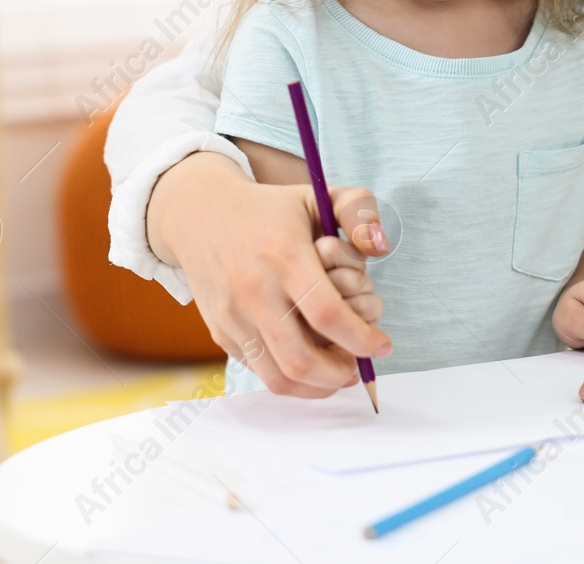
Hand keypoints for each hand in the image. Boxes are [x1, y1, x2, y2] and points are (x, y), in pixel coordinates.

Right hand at [147, 152, 392, 398]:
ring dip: (317, 387)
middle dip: (340, 373)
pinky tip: (310, 363)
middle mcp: (254, 290)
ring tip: (338, 372)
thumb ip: (359, 210)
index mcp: (284, 255)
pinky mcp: (220, 332)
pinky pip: (259, 370)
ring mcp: (233, 316)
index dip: (362, 339)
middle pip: (302, 359)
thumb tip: (379, 248)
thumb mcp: (318, 195)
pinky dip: (290, 378)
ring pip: (279, 377)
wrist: (200, 214)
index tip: (383, 344)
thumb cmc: (270, 209)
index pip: (328, 315)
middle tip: (360, 365)